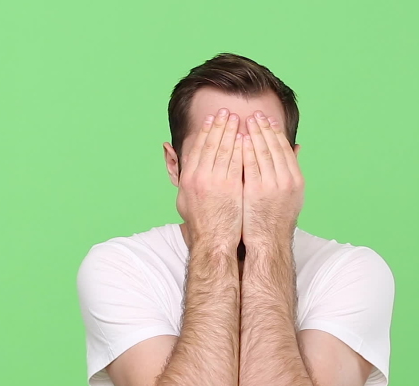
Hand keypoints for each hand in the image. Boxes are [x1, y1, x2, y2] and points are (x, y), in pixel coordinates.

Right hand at [177, 108, 243, 251]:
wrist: (214, 242)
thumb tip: (170, 153)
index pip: (197, 148)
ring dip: (232, 131)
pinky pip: (238, 162)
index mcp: (188, 178)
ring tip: (238, 118)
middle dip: (219, 125)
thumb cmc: (201, 223)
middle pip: (211, 144)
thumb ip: (182, 175)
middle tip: (226, 111)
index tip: (211, 119)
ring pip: (225, 149)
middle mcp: (199, 177)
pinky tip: (247, 137)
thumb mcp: (183, 199)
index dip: (205, 131)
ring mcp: (215, 182)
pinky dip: (242, 148)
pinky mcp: (231, 188)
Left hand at [241, 110, 303, 246]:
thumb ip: (292, 170)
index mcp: (296, 180)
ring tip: (245, 120)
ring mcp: (273, 185)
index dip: (276, 133)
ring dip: (254, 134)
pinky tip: (239, 139)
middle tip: (255, 113)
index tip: (268, 120)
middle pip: (274, 146)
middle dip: (264, 128)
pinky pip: (250, 164)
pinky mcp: (257, 190)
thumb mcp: (292, 195)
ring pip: (263, 152)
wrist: (268, 243)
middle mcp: (287, 180)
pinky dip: (245, 149)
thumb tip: (297, 148)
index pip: (285, 149)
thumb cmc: (276, 220)